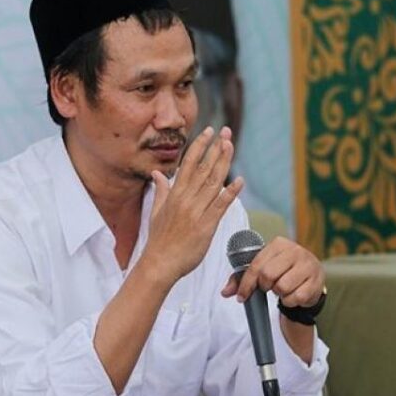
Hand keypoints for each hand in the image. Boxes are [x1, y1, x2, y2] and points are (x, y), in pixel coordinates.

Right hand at [140, 126, 243, 283]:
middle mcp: (186, 199)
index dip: (199, 145)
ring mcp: (197, 211)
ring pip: (213, 182)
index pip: (189, 163)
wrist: (160, 263)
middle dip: (215, 148)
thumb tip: (157, 174)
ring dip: (223, 163)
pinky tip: (239, 181)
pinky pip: (220, 206)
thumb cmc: (159, 239)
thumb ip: (160, 190)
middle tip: (225, 131)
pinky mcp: (207, 226)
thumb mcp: (156, 211)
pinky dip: (230, 193)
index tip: (209, 131)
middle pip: (204, 168)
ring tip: (231, 146)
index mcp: (174, 194)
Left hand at [221, 236, 324, 307]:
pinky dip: (290, 301)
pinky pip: (296, 298)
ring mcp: (308, 265)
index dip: (246, 283)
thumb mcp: (262, 268)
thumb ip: (242, 279)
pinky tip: (293, 294)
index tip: (241, 296)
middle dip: (265, 286)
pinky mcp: (316, 281)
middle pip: (268, 275)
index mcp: (278, 244)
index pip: (256, 265)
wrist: (310, 276)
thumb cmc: (282, 270)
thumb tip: (225, 292)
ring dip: (279, 294)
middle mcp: (295, 250)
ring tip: (282, 288)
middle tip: (269, 287)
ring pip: (282, 287)